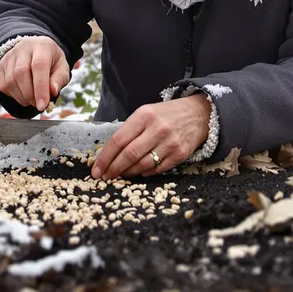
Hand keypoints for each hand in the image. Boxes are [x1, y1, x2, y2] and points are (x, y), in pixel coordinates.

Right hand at [0, 37, 69, 111]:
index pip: (39, 66)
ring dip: (21, 97)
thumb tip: (52, 92)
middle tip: (38, 104)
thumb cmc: (51, 61)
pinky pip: (3, 86)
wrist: (35, 50)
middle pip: (21, 73)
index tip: (42, 105)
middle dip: (30, 95)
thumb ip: (59, 79)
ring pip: (10, 81)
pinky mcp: (1, 65)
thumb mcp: (62, 67)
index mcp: (42, 46)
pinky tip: (23, 94)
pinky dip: (14, 95)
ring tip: (32, 100)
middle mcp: (23, 47)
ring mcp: (9, 56)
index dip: (40, 88)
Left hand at [91, 95, 210, 179]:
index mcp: (144, 115)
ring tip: (119, 175)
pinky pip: (157, 169)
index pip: (118, 140)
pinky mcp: (180, 154)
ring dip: (127, 173)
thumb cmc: (164, 115)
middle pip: (129, 155)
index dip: (104, 157)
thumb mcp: (144, 114)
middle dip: (113, 169)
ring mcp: (170, 142)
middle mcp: (157, 129)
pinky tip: (138, 171)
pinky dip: (144, 173)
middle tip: (104, 177)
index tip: (96, 169)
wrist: (197, 114)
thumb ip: (127, 132)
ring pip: (142, 165)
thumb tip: (107, 154)